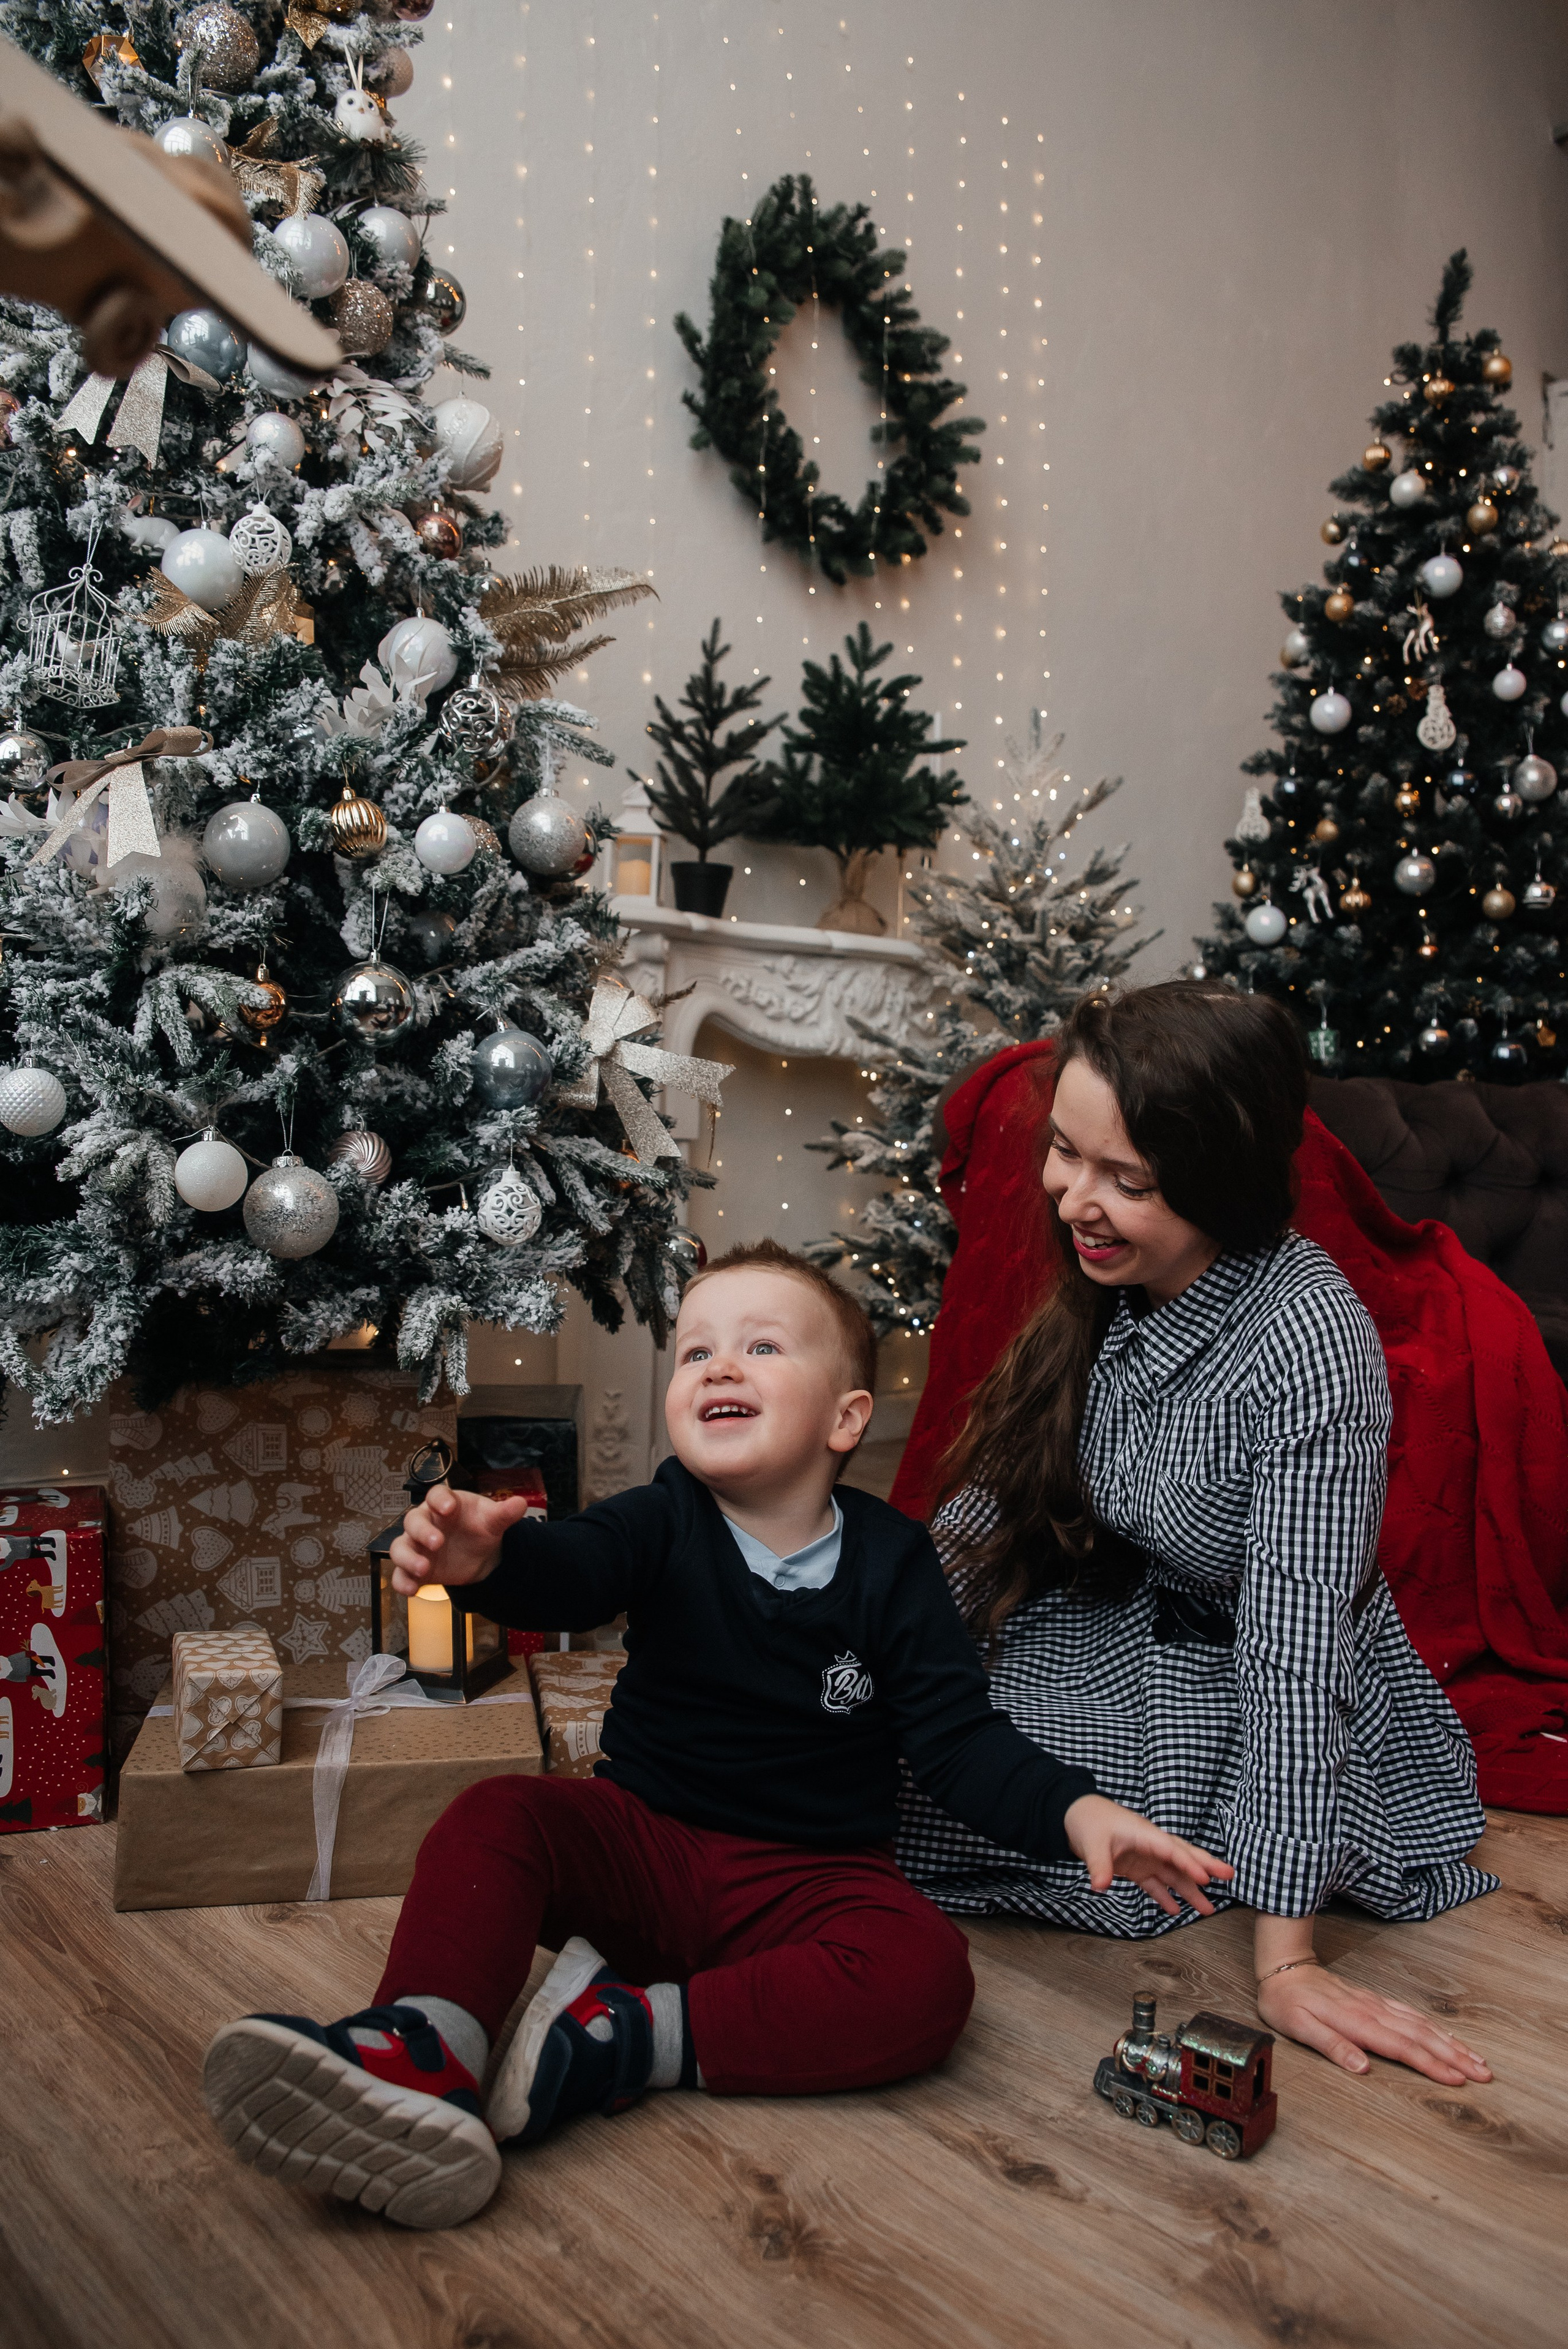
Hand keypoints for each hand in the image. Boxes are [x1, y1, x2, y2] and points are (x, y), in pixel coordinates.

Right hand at [388, 1484, 535, 1596]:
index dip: (439, 1499)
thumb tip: (520, 1504)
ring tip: (423, 1569)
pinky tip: (412, 1589)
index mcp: (445, 1504)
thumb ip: (503, 1513)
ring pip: (400, 1547)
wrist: (479, 1555)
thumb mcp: (493, 1521)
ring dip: (408, 1558)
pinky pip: (401, 1574)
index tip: (448, 1507)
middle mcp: (426, 1522)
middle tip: (437, 1543)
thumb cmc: (480, 1529)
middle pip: (413, 1520)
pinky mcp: (414, 1568)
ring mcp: (417, 1546)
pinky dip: (402, 1582)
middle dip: (422, 1531)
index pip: (435, 1495)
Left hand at [1063, 1794, 1234, 1917]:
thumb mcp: (1092, 1843)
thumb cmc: (1088, 1820)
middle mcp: (1150, 1846)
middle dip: (1206, 1867)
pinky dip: (1165, 1896)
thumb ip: (1098, 1866)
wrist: (1074, 1814)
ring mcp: (1145, 1857)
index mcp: (1144, 1834)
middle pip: (1182, 1857)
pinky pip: (1155, 1883)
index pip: (1171, 1850)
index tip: (1206, 1877)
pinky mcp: (1136, 1867)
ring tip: (1208, 1909)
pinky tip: (1175, 1910)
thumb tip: (1100, 1887)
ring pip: (1173, 1874)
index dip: (1189, 1863)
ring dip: (1190, 1891)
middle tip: (1229, 1876)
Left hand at [1256, 1963, 1491, 2085]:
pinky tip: (1448, 2036)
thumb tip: (1363, 2068)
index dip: (1431, 2065)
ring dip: (1451, 2043)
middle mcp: (1373, 2011)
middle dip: (1455, 2057)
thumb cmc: (1287, 2002)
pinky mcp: (1376, 2001)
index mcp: (1357, 2021)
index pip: (1402, 2048)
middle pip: (1421, 2037)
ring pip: (1422, 2025)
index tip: (1458, 2081)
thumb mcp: (1298, 2026)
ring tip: (1477, 2060)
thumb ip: (1332, 2045)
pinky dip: (1435, 2027)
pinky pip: (1411, 2014)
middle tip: (1485, 2075)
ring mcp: (1377, 2004)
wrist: (1284, 1968)